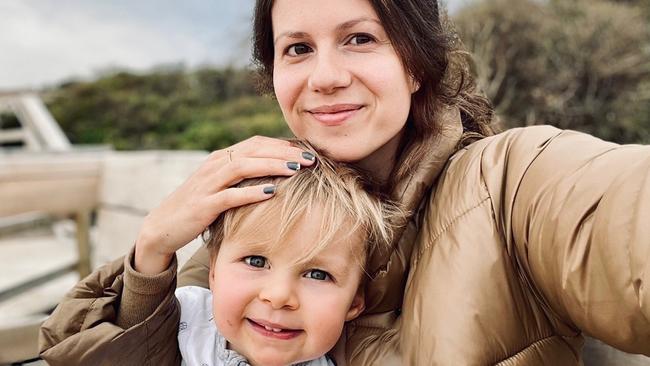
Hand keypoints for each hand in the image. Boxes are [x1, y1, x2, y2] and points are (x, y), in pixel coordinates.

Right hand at [134, 136, 315, 273]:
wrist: (163, 226)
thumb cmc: (200, 207)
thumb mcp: (222, 186)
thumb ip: (245, 177)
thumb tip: (279, 173)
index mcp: (222, 158)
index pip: (257, 143)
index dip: (284, 145)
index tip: (309, 152)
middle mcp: (215, 165)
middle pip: (254, 150)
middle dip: (284, 152)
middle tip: (312, 158)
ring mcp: (208, 184)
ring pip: (243, 167)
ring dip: (272, 166)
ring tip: (296, 169)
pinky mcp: (204, 205)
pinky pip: (230, 195)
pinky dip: (252, 192)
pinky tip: (272, 191)